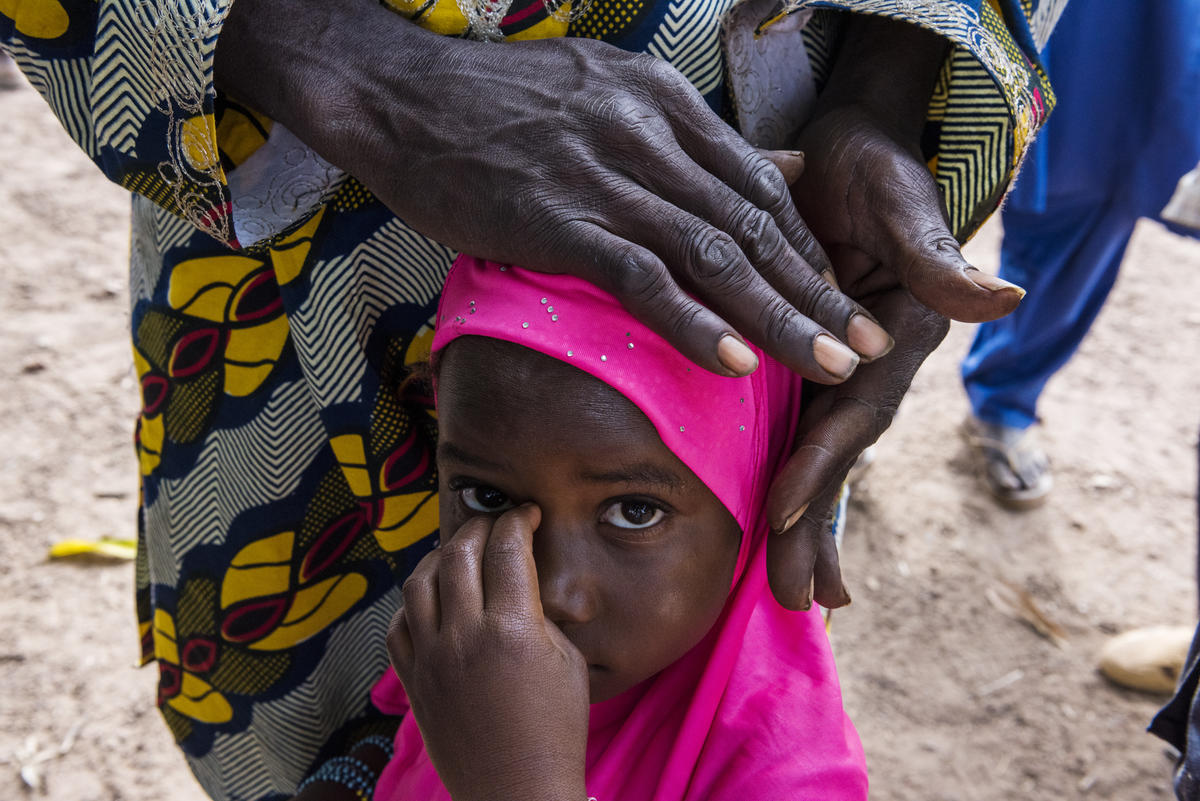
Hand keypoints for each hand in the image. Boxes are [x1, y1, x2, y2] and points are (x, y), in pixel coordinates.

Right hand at [215, 0, 894, 381]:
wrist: (396, 92)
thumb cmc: (493, 105)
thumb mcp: (604, 95)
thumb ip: (687, 139)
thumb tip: (774, 169)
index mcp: (662, 103)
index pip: (758, 184)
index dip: (807, 248)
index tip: (843, 297)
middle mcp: (648, 132)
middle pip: (753, 223)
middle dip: (817, 291)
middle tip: (867, 345)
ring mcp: (603, 173)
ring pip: (713, 254)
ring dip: (778, 316)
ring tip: (827, 366)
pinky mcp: (557, 216)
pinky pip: (642, 275)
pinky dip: (694, 321)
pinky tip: (735, 362)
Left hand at [387, 505, 588, 800]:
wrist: (517, 789)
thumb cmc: (556, 729)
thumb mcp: (568, 661)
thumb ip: (541, 614)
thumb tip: (522, 581)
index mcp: (513, 630)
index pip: (507, 549)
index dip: (518, 521)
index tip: (527, 515)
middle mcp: (465, 637)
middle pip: (459, 554)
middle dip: (479, 528)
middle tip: (495, 526)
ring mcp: (432, 659)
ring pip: (419, 582)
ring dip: (440, 558)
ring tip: (459, 555)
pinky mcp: (413, 682)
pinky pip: (399, 624)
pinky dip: (413, 602)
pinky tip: (434, 599)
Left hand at [762, 17, 1024, 608]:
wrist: (853, 156)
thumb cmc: (879, 172)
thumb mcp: (905, 205)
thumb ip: (939, 258)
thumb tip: (1000, 296)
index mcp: (895, 340)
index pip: (855, 413)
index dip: (821, 461)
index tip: (782, 511)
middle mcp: (870, 368)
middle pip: (839, 456)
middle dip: (817, 527)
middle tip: (796, 599)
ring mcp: (838, 372)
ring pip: (818, 457)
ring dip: (804, 524)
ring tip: (792, 594)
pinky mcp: (807, 364)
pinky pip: (793, 429)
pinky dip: (789, 478)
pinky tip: (774, 526)